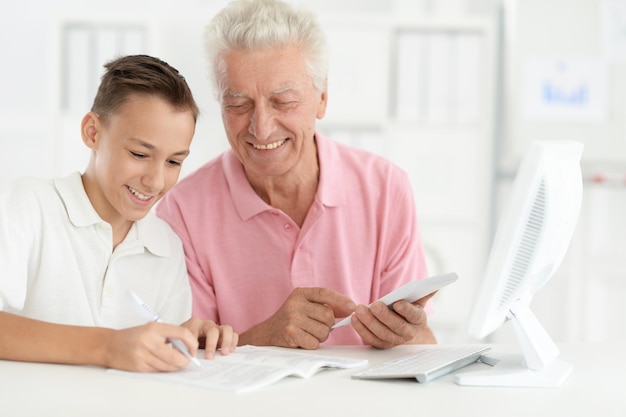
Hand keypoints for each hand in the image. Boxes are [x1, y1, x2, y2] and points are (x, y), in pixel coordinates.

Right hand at [104, 322, 198, 371]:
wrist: (109, 345)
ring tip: (176, 362)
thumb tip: (187, 347)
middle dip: (185, 360)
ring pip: (168, 366)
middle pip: (176, 356)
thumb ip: (168, 335)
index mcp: (154, 328)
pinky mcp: (138, 367)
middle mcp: (148, 341)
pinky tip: (163, 364)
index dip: (191, 343)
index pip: (182, 333)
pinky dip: (164, 369)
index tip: (193, 349)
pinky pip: (158, 371)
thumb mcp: (151, 328)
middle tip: (187, 360)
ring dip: (175, 367)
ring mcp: (142, 355)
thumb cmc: (132, 336)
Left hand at [181, 317, 237, 358]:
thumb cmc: (184, 341)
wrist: (188, 338)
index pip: (194, 332)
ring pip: (227, 329)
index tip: (192, 357)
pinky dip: (233, 342)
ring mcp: (218, 328)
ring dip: (226, 341)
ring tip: (224, 353)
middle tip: (210, 357)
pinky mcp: (225, 335)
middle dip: (211, 344)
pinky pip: (233, 335)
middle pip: (212, 330)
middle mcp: (207, 324)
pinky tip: (230, 352)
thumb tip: (184, 358)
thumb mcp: (178, 343)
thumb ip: (180, 348)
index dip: (193, 345)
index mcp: (193, 324)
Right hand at [239, 287, 355, 348]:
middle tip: (316, 327)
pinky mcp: (290, 333)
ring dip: (319, 336)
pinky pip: (314, 342)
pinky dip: (311, 344)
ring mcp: (292, 318)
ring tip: (307, 333)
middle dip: (327, 325)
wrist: (266, 334)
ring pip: (323, 331)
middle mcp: (295, 303)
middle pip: (328, 316)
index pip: (325, 293)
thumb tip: (350, 309)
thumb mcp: (304, 307)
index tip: (353, 307)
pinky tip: (301, 340)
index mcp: (300, 293)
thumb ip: (324, 306)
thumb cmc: (290, 320)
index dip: (340, 300)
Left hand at [351, 291, 436, 348]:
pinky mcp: (381, 344)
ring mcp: (394, 340)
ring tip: (359, 310)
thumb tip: (435, 285)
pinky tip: (354, 319)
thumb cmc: (408, 310)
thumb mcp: (417, 300)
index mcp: (418, 320)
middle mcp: (408, 333)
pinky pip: (370, 338)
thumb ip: (424, 292)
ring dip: (369, 322)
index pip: (414, 316)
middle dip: (384, 316)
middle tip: (374, 305)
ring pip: (382, 333)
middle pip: (396, 326)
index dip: (406, 310)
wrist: (403, 327)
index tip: (397, 303)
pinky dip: (361, 329)